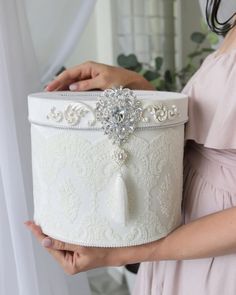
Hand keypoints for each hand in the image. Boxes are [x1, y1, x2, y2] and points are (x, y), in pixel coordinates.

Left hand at [24, 221, 149, 274]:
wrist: (121, 249)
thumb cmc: (105, 249)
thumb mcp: (83, 246)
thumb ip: (63, 243)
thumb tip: (45, 241)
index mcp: (69, 264)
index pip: (49, 247)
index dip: (39, 234)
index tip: (30, 224)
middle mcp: (70, 261)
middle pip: (53, 244)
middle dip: (45, 232)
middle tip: (35, 220)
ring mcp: (74, 255)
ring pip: (60, 241)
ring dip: (54, 231)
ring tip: (45, 221)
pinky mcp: (79, 248)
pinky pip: (67, 239)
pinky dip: (62, 232)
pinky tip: (59, 225)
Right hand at [45, 61, 154, 91]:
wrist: (133, 85)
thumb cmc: (120, 80)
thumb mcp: (103, 82)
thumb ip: (86, 85)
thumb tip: (71, 87)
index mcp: (88, 67)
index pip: (69, 74)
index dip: (58, 81)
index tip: (49, 88)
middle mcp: (87, 73)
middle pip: (69, 79)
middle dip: (58, 86)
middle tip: (47, 94)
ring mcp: (90, 80)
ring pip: (73, 85)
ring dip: (64, 91)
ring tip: (53, 97)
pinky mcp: (94, 87)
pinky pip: (80, 90)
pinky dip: (73, 94)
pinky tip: (67, 98)